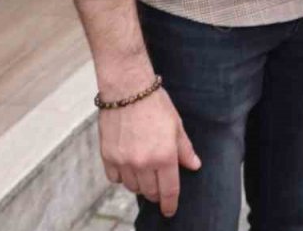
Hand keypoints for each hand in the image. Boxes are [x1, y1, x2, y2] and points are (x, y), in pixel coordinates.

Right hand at [99, 89, 199, 216]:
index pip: (169, 190)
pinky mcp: (108, 157)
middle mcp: (143, 163)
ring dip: (141, 184)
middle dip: (157, 193)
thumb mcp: (176, 125)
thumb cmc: (155, 104)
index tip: (170, 211)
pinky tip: (129, 166)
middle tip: (160, 187)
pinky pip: (115, 178)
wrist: (127, 91)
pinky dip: (123, 177)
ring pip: (132, 187)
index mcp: (164, 156)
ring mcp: (123, 162)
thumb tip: (194, 166)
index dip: (170, 203)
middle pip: (150, 191)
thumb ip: (185, 149)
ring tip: (146, 172)